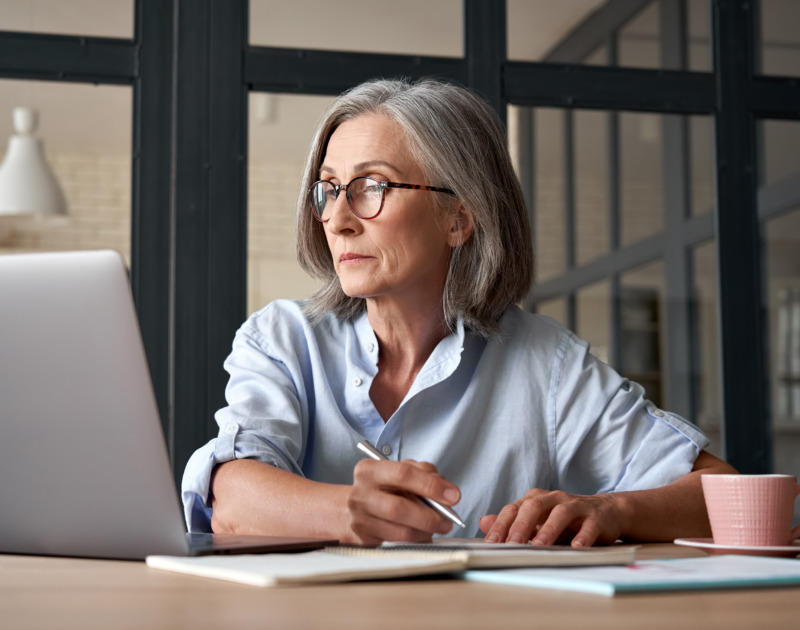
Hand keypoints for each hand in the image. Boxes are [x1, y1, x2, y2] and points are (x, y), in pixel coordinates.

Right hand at [344, 458, 460, 544]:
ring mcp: (360, 519)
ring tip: (438, 527)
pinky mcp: (364, 540)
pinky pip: (397, 543)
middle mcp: (361, 494)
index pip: (403, 474)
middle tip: (447, 520)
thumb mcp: (399, 471)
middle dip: (429, 516)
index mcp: (369, 470)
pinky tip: (423, 534)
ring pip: (399, 531)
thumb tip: (447, 491)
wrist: (349, 508)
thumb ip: (423, 473)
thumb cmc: (382, 488)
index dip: (431, 485)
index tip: (453, 495)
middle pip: (398, 508)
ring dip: (425, 531)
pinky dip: (416, 540)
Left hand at [480, 488, 629, 547]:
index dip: (501, 525)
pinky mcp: (596, 517)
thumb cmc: (566, 520)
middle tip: (510, 545)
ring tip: (538, 546)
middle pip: (533, 507)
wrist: (606, 512)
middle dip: (520, 526)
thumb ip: (511, 523)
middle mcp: (554, 498)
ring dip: (548, 530)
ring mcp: (576, 506)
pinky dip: (582, 536)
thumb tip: (483, 523)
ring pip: (560, 513)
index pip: (514, 509)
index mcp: (536, 499)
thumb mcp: (538, 521)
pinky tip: (576, 548)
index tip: (491, 543)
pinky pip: (588, 526)